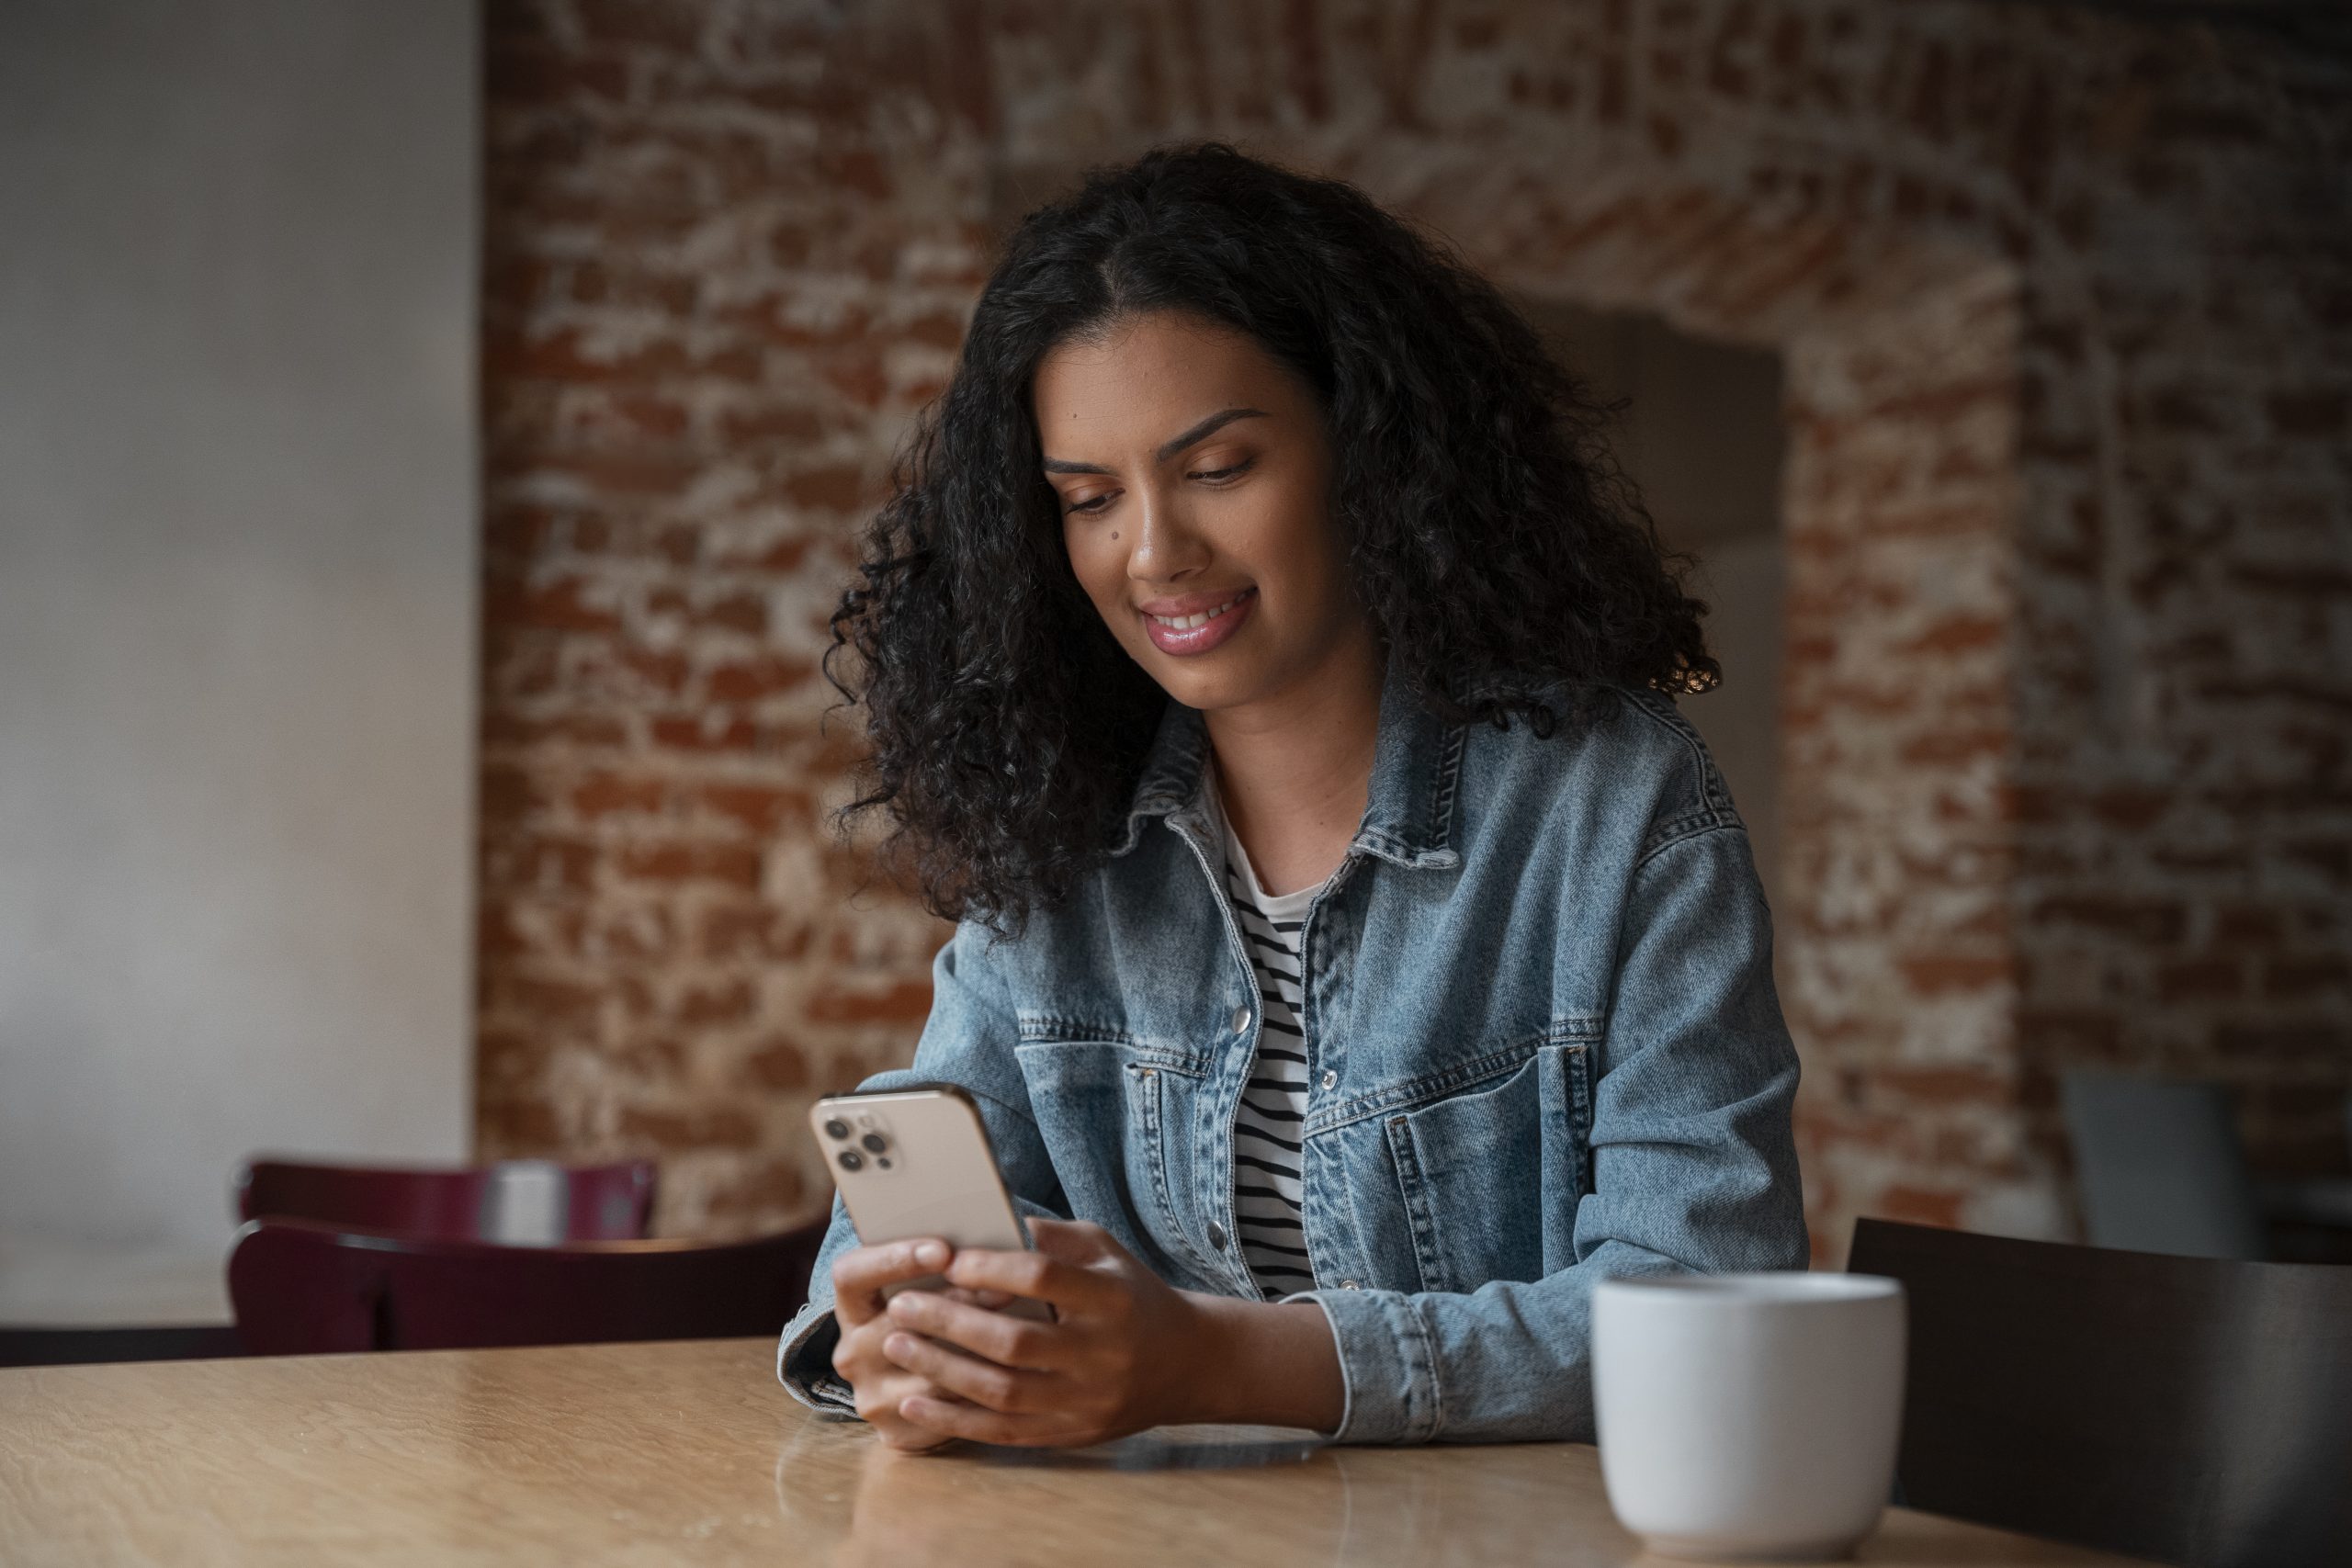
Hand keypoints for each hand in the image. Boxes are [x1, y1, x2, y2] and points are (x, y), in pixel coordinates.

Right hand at [829, 1237, 1013, 1452]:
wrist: (918, 1379)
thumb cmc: (938, 1308)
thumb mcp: (930, 1278)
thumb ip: (948, 1254)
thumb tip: (998, 1232)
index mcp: (851, 1305)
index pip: (852, 1274)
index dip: (894, 1259)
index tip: (943, 1249)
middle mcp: (851, 1353)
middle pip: (898, 1323)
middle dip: (956, 1303)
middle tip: (1004, 1288)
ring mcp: (872, 1397)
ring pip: (928, 1373)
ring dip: (977, 1350)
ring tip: (1023, 1328)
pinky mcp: (897, 1433)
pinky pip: (946, 1413)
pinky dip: (982, 1390)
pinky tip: (1016, 1373)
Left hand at [876, 1218, 1206, 1446]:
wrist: (1185, 1364)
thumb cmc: (1132, 1295)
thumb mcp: (1106, 1252)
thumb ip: (1051, 1237)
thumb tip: (986, 1219)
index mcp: (1111, 1299)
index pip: (1044, 1279)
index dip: (991, 1269)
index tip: (948, 1260)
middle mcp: (1101, 1354)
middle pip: (1014, 1342)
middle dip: (950, 1323)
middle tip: (903, 1305)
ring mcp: (1086, 1401)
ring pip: (1001, 1392)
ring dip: (940, 1370)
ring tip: (896, 1345)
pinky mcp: (1070, 1433)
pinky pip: (1002, 1433)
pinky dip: (952, 1421)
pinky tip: (912, 1405)